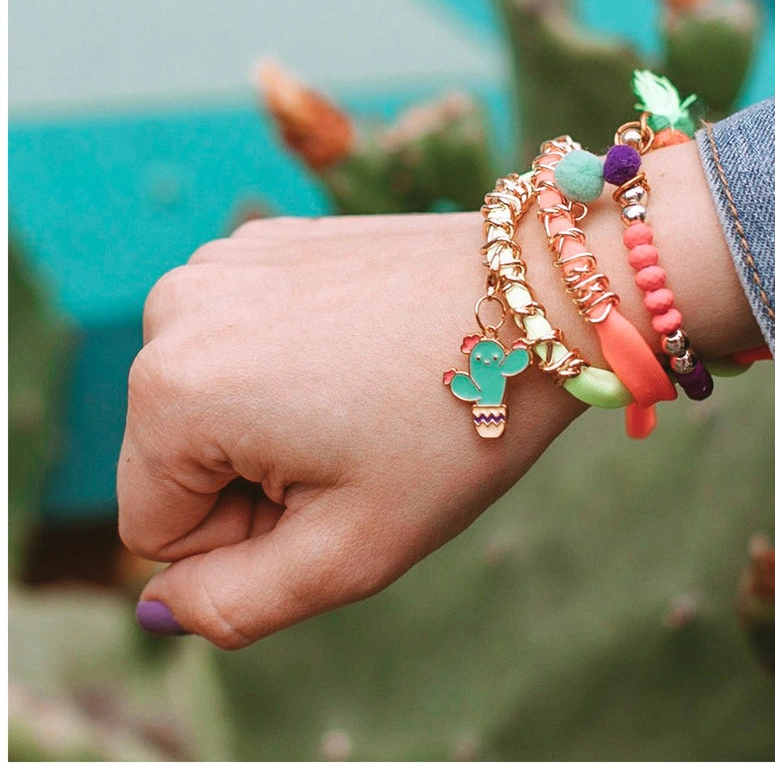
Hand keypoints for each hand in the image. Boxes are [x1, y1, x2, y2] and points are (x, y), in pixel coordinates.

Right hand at [117, 141, 759, 648]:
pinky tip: (368, 347)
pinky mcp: (265, 243)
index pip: (156, 530)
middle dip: (258, 477)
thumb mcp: (350, 551)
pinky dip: (293, 361)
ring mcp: (221, 263)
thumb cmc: (459, 421)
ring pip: (212, 401)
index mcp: (172, 389)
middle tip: (363, 443)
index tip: (337, 488)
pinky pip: (243, 342)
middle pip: (177, 458)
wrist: (543, 296)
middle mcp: (175, 309)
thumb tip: (160, 603)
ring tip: (369, 392)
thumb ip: (233, 606)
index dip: (248, 539)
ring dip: (276, 419)